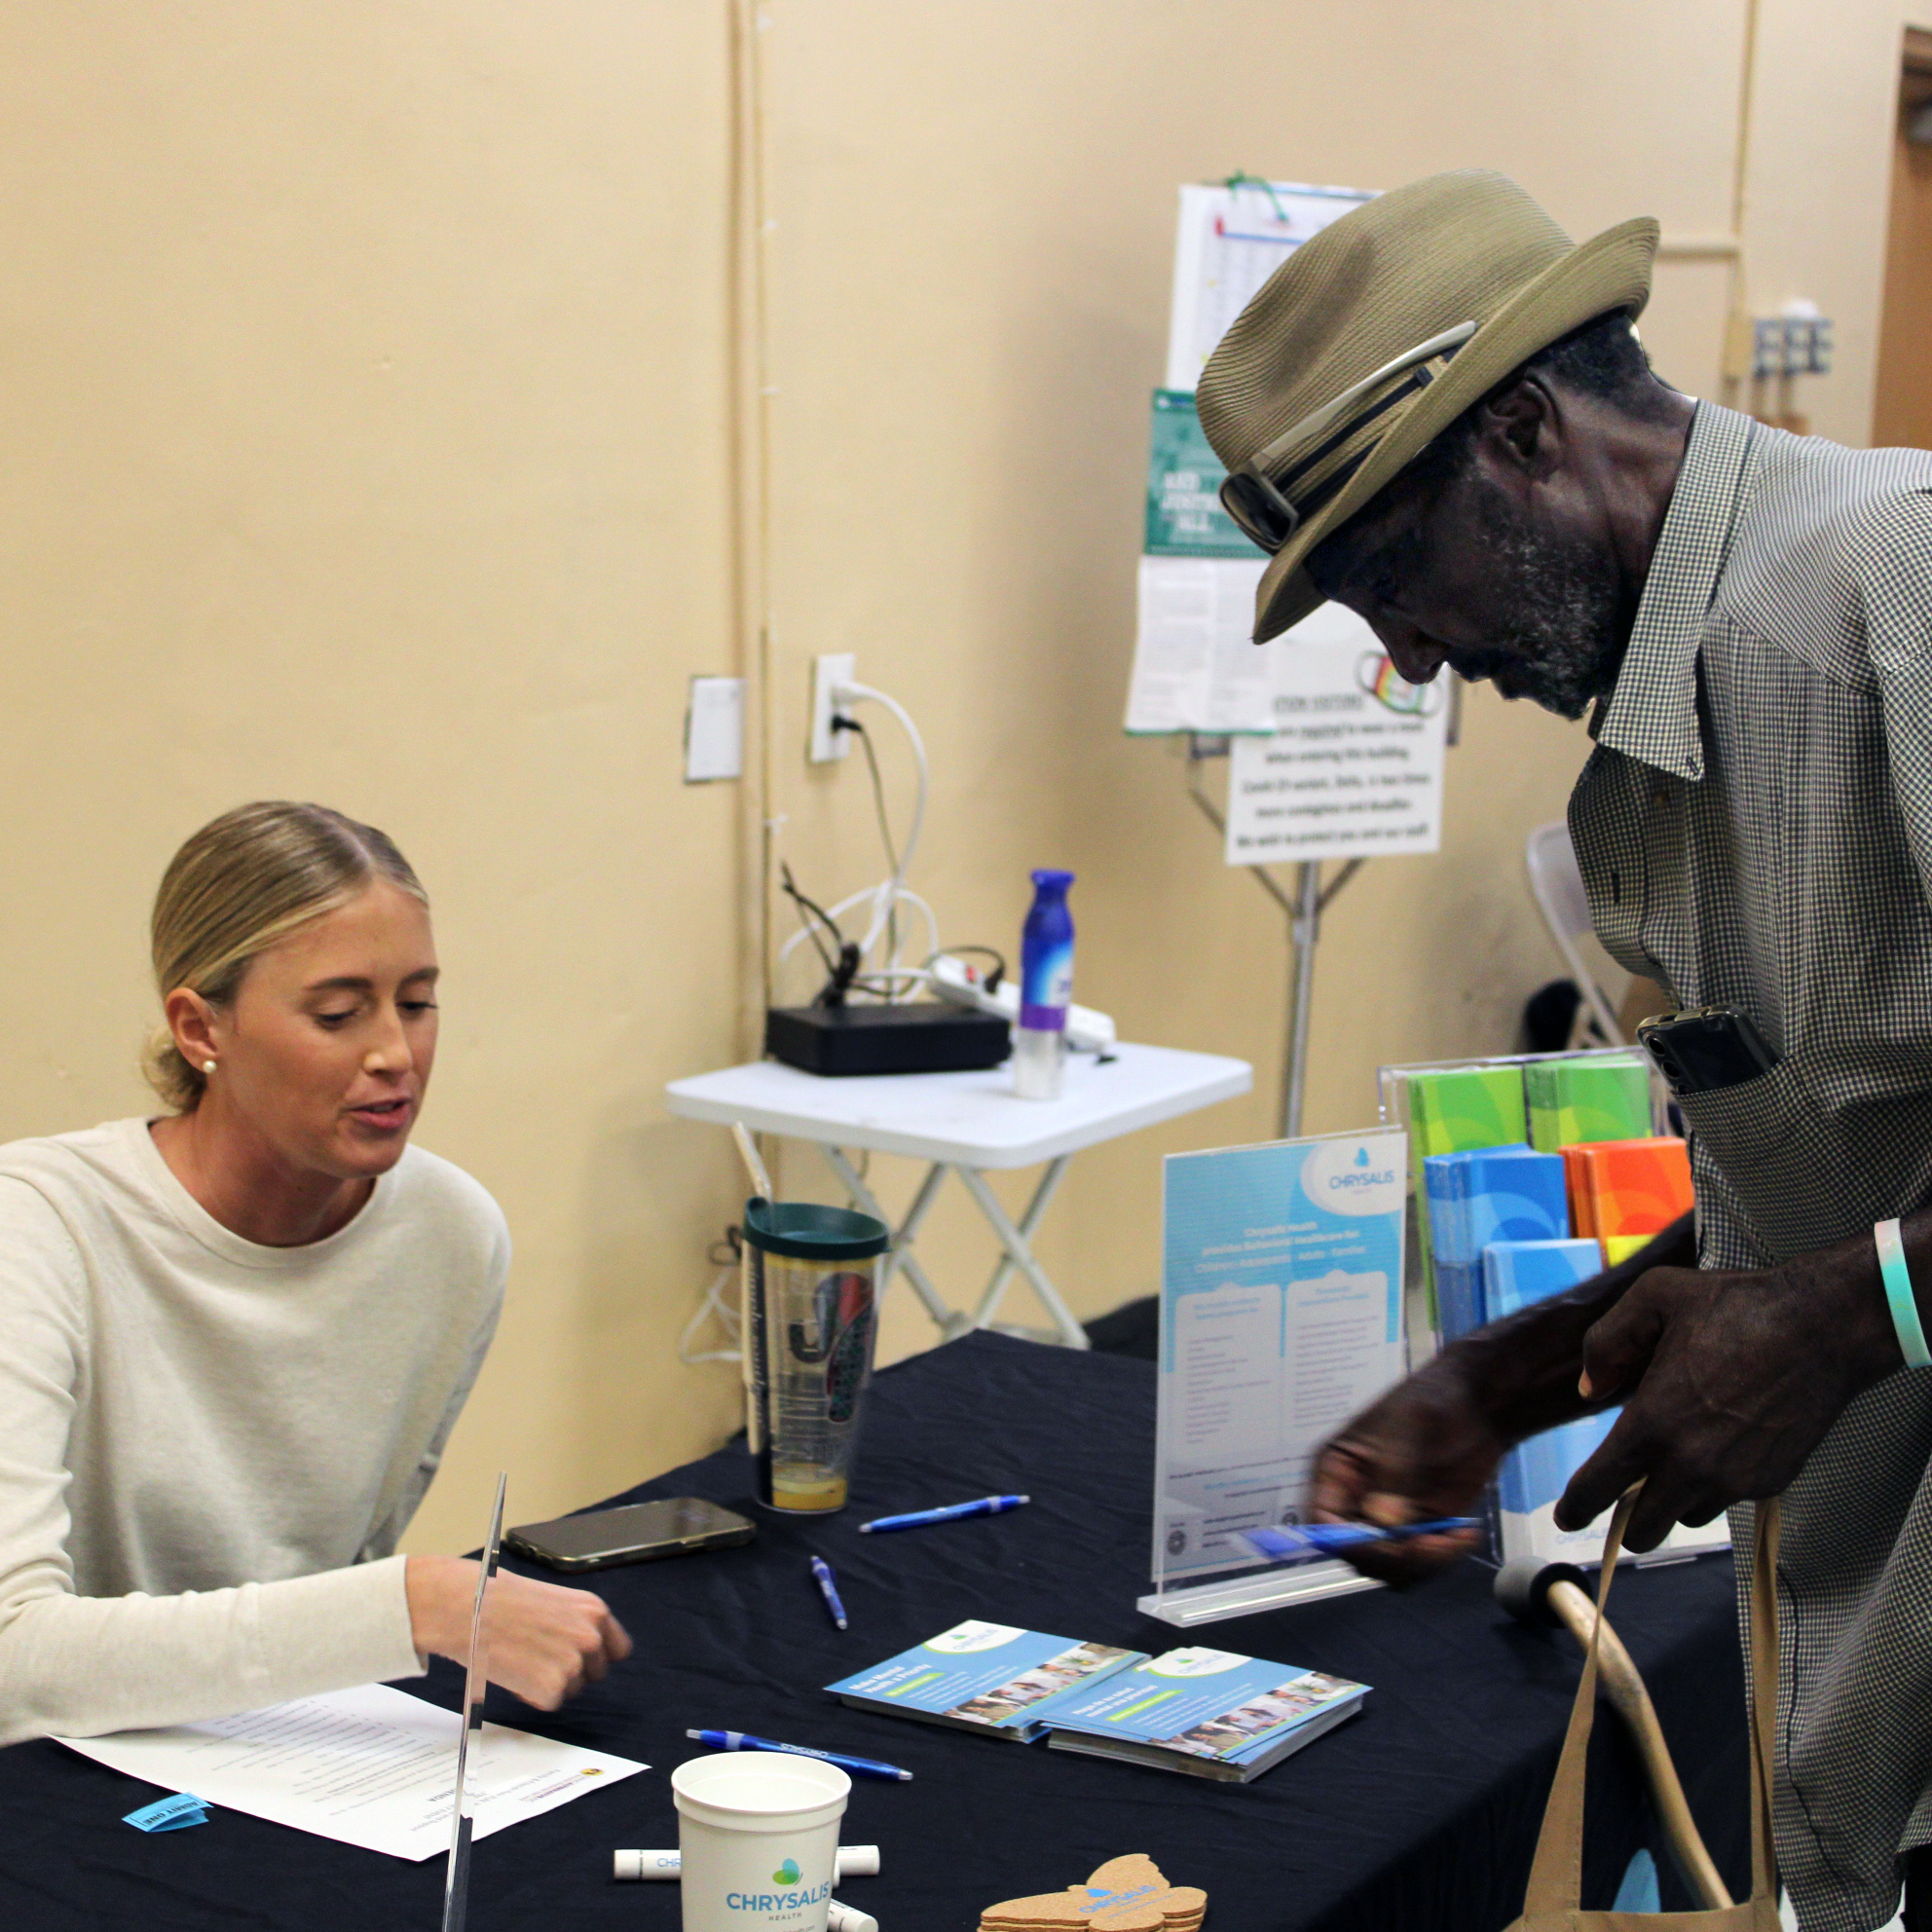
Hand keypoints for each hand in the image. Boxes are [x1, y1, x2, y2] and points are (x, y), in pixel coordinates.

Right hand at [405, 1556, 632, 1709]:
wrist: (467, 1608)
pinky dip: (531, 1696)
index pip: (618, 1648)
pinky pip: (549, 1703)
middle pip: (597, 1673)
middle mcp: (591, 1636)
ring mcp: (574, 1663)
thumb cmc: (501, 1598)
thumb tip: (580, 1647)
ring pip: (572, 1690)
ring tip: (522, 1660)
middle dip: (572, 1672)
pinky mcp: (553, 1688)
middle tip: (540, 1660)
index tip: (582, 1661)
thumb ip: (574, 1622)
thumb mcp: (553, 1601)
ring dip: (550, 1683)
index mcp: (594, 1610)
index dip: (597, 1657)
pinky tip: (515, 1674)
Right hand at [1307, 1352, 1502, 1584]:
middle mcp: (1356, 1501)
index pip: (1320, 1519)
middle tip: (1429, 1543)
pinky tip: (1464, 1534)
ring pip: (1389, 1567)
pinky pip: (1420, 1565)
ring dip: (1421, 1564)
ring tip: (1453, 1538)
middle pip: (1354, 1553)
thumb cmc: (1433, 1400)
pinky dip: (1443, 1560)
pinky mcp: (1421, 1530)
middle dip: (1391, 1557)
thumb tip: (1383, 1523)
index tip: (1383, 1542)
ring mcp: (1390, 1519)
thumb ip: (1394, 1474)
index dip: (1343, 1539)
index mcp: (1337, 1471)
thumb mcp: (1408, 1426)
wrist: (1479, 1404)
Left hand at [1557, 1248, 1903, 1551]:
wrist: (1823, 1327)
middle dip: (1625, 1520)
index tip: (1567, 1518)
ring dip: (1674, 1499)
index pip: (1599, 1487)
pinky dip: (1714, 1486)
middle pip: (1643, 1528)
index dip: (1576, 1508)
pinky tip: (1719, 1446)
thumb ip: (1607, 1342)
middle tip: (1622, 1498)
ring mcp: (1734, 1479)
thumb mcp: (1653, 1297)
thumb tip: (1590, 1389)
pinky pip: (1728, 1500)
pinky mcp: (1770, 1482)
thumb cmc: (1737, 1307)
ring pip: (1686, 1515)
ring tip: (1678, 1455)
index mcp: (1652, 1422)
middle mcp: (1691, 1462)